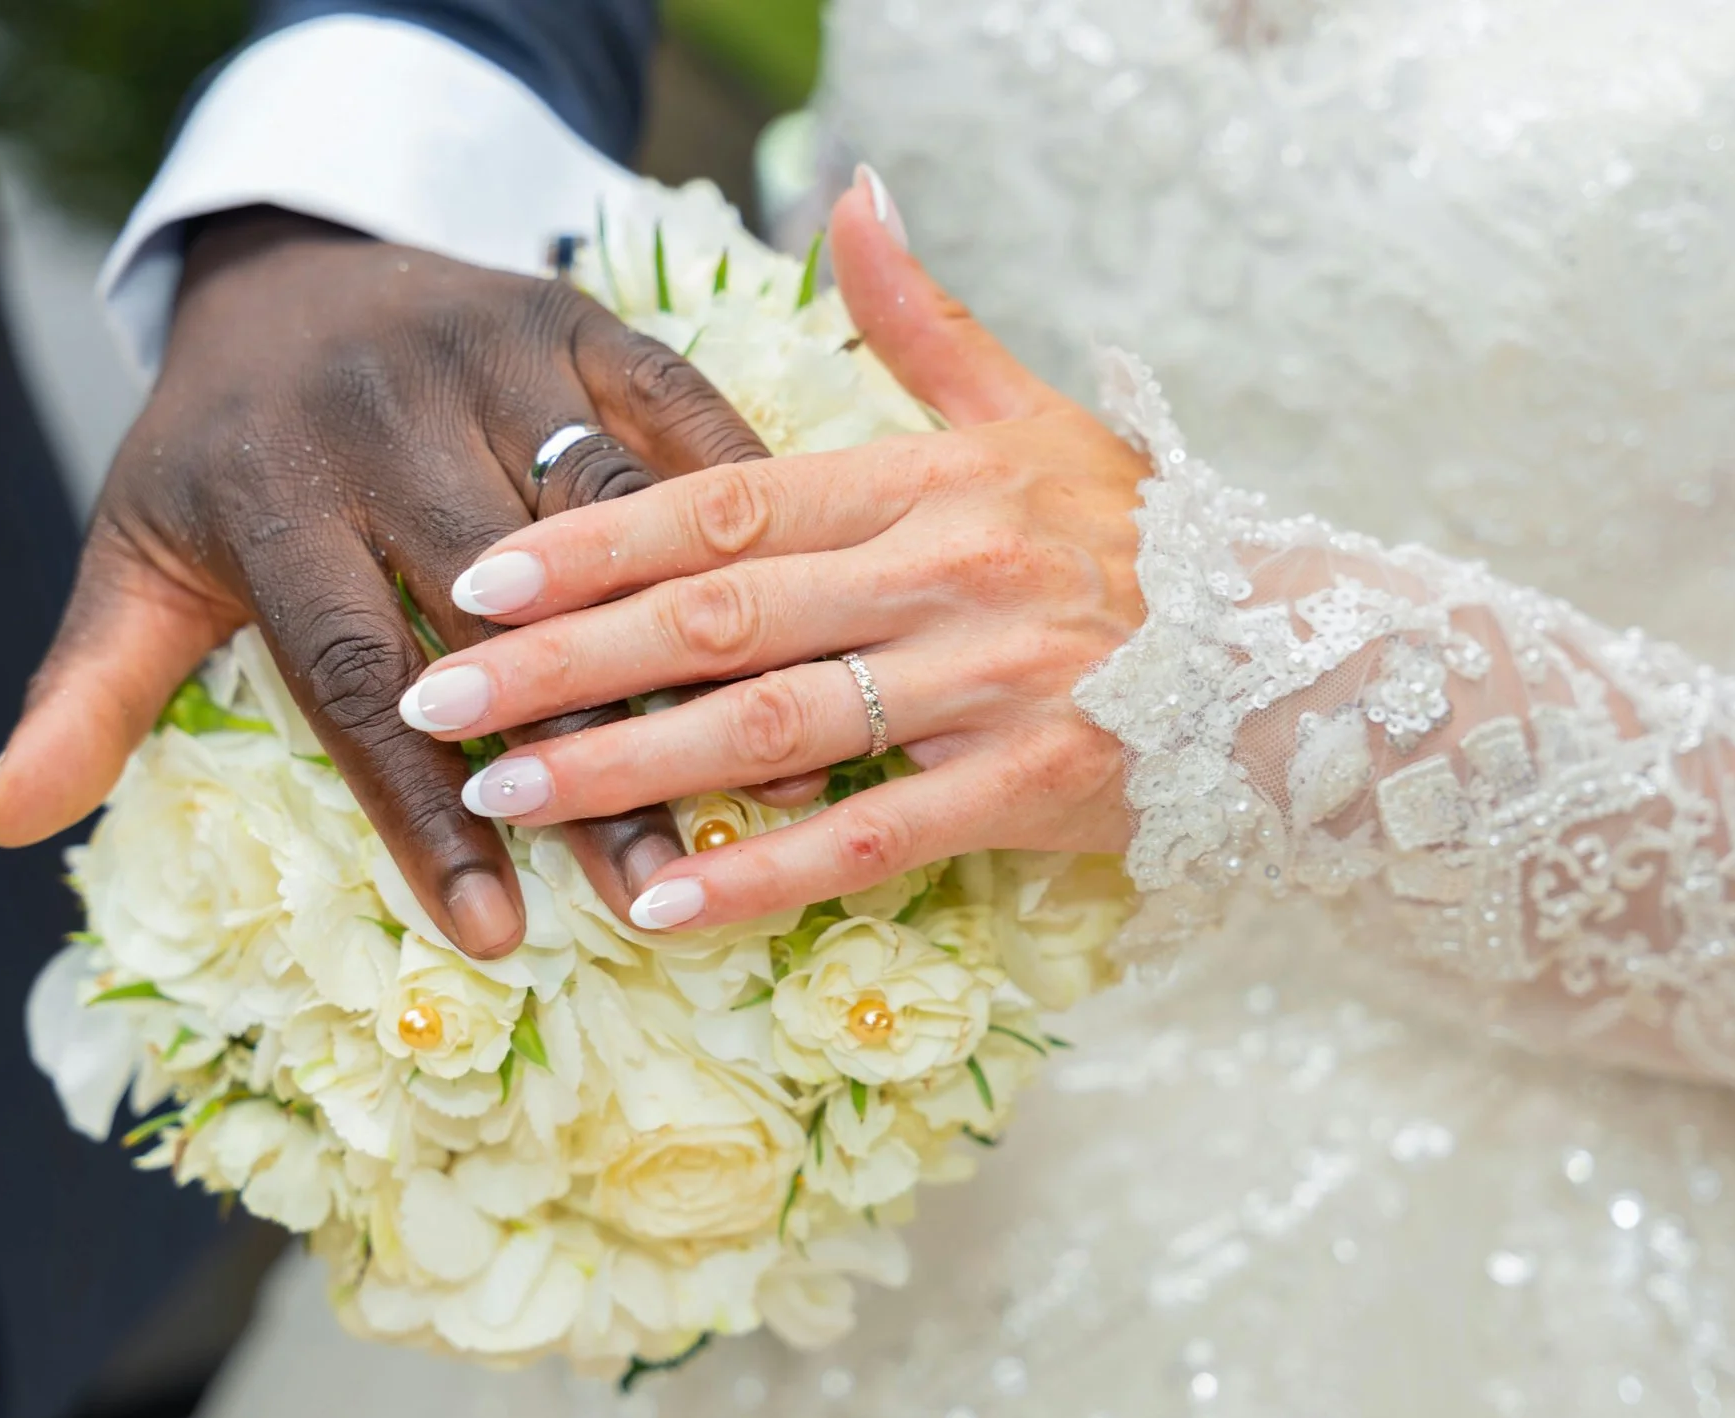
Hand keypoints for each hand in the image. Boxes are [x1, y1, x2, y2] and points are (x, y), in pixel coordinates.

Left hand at [0, 210, 765, 956]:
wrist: (291, 262)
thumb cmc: (223, 450)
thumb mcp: (137, 558)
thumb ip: (90, 690)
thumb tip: (0, 823)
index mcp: (266, 486)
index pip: (353, 674)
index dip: (422, 811)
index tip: (492, 932)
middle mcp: (378, 413)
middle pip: (496, 613)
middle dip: (577, 756)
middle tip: (650, 886)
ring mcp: (487, 350)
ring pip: (600, 522)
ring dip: (683, 654)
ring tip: (757, 781)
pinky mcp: (575, 312)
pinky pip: (673, 410)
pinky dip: (739, 512)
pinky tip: (800, 622)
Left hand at [391, 169, 1144, 931]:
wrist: (1299, 655)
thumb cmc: (1139, 537)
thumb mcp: (1033, 413)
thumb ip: (921, 320)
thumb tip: (850, 192)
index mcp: (924, 481)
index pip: (721, 506)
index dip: (588, 541)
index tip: (474, 576)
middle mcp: (944, 574)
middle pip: (717, 619)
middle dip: (564, 662)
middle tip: (435, 698)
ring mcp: (987, 685)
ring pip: (775, 729)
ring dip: (630, 768)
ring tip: (508, 801)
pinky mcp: (1031, 788)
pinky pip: (876, 839)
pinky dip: (765, 875)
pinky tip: (663, 906)